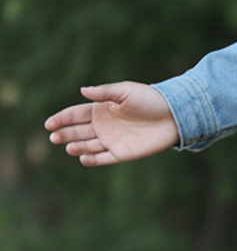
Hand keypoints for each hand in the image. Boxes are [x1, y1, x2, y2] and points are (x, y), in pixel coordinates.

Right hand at [45, 82, 179, 166]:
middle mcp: (104, 125)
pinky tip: (83, 157)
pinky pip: (103, 158)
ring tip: (68, 147)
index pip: (76, 114)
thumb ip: (105, 93)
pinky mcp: (122, 152)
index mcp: (103, 109)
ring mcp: (112, 140)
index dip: (62, 119)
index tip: (49, 124)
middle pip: (78, 131)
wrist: (174, 115)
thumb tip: (82, 91)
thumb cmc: (150, 99)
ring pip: (88, 145)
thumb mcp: (126, 92)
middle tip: (54, 137)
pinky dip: (92, 159)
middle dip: (64, 134)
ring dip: (76, 147)